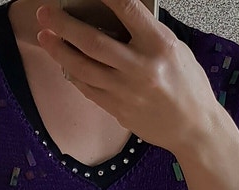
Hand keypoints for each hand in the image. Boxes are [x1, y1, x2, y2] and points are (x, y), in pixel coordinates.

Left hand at [36, 0, 220, 153]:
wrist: (193, 128)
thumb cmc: (188, 87)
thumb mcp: (176, 51)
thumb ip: (147, 36)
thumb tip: (117, 20)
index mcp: (160, 46)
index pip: (127, 9)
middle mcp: (140, 68)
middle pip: (93, 42)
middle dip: (63, 25)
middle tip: (45, 14)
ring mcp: (126, 92)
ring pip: (83, 68)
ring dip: (59, 51)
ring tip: (45, 38)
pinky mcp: (118, 110)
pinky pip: (89, 90)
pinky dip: (74, 76)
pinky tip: (65, 65)